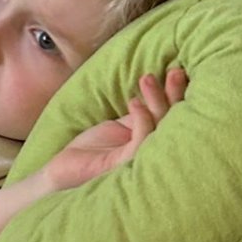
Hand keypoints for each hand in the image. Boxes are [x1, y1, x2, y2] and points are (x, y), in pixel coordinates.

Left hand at [43, 67, 187, 192]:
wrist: (63, 171)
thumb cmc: (90, 151)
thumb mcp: (118, 127)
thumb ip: (140, 116)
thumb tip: (155, 93)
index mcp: (151, 140)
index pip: (172, 116)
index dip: (176, 95)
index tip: (178, 71)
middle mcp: (152, 150)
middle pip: (172, 121)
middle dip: (175, 95)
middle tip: (176, 71)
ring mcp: (141, 159)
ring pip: (160, 128)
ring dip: (156, 101)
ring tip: (148, 78)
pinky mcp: (126, 164)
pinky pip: (141, 140)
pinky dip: (141, 118)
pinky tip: (134, 101)